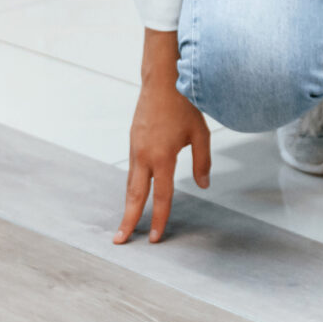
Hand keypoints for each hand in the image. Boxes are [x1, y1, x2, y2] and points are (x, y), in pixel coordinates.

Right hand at [120, 42, 208, 243]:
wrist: (162, 80)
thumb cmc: (184, 105)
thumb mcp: (200, 134)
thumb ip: (202, 162)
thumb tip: (203, 186)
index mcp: (163, 157)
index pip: (161, 196)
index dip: (159, 219)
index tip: (154, 238)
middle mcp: (144, 156)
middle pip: (135, 196)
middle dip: (128, 220)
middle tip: (120, 241)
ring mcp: (135, 149)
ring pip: (130, 184)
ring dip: (127, 205)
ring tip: (124, 224)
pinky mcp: (133, 142)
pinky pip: (131, 170)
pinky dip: (131, 187)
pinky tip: (134, 196)